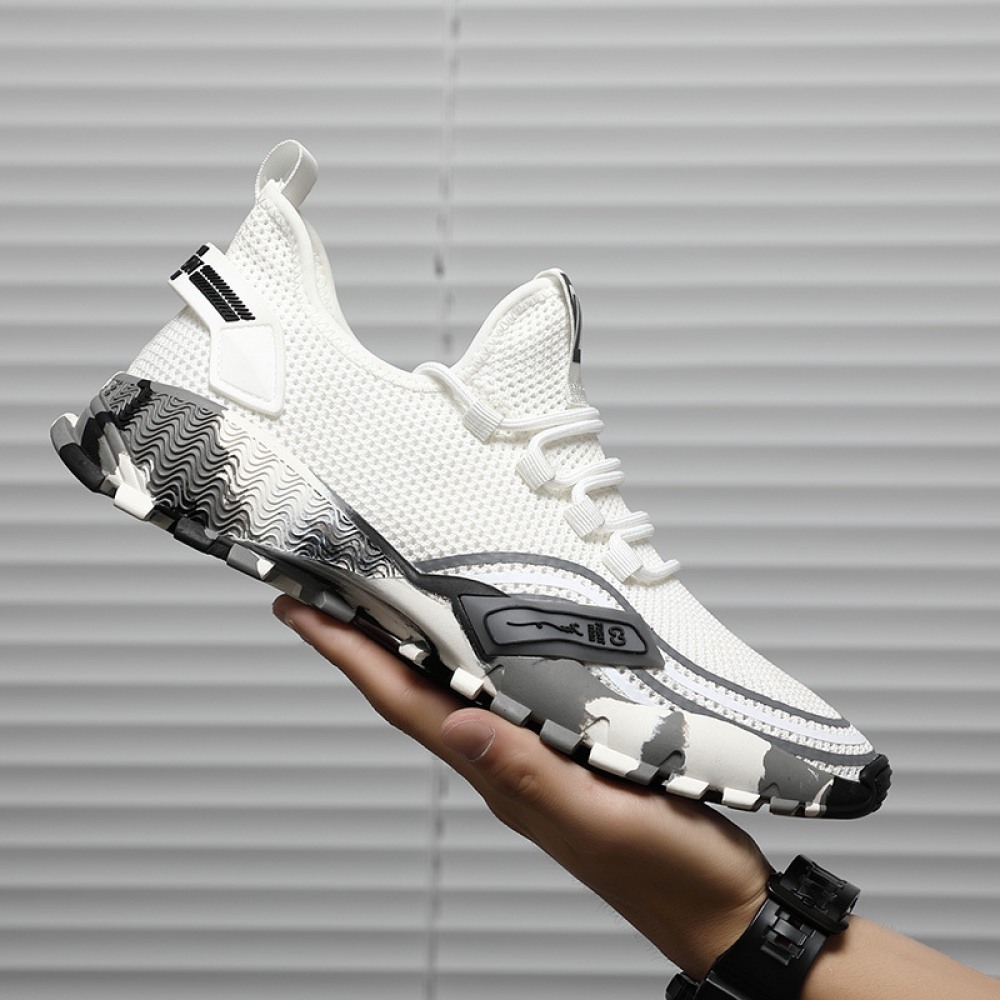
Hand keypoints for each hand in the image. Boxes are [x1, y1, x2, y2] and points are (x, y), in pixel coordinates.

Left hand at [273, 596, 771, 977]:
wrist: (719, 909)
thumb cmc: (670, 872)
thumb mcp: (603, 818)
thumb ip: (531, 775)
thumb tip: (456, 728)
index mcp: (503, 774)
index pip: (405, 702)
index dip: (349, 654)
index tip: (301, 609)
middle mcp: (505, 763)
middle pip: (412, 691)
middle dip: (360, 640)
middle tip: (324, 589)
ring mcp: (532, 760)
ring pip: (448, 692)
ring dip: (405, 647)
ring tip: (378, 603)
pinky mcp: (566, 754)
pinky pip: (497, 698)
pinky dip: (468, 662)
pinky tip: (478, 643)